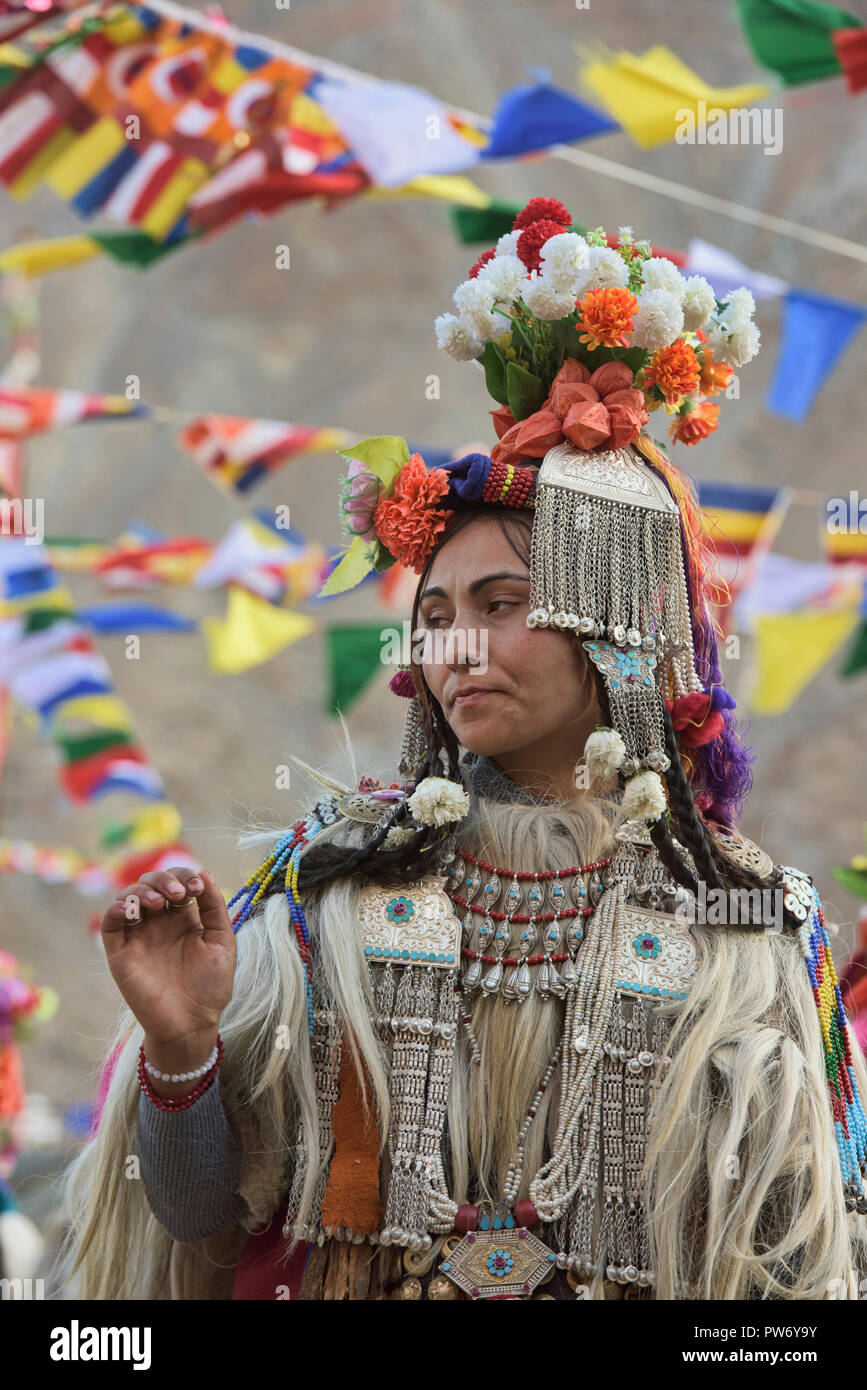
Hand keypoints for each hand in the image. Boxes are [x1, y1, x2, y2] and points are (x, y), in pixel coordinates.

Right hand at [100, 867, 235, 1051]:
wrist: (191, 1024)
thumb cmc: (211, 986)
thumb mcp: (221, 941)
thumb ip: (214, 907)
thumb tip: (204, 872)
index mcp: (184, 917)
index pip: (177, 881)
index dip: (185, 875)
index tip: (197, 888)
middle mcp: (159, 922)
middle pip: (151, 883)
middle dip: (164, 879)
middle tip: (179, 894)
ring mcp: (138, 935)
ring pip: (127, 896)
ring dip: (142, 890)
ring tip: (160, 902)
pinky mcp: (120, 953)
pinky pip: (110, 923)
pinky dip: (115, 908)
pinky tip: (132, 909)